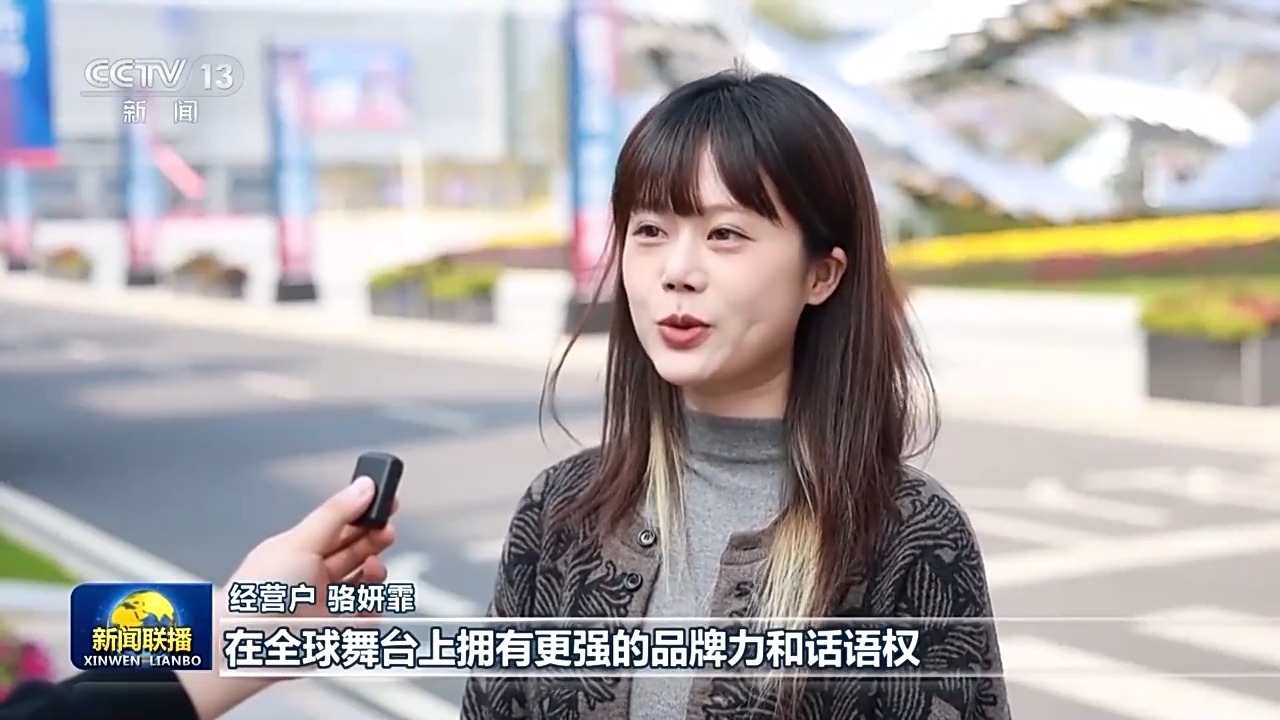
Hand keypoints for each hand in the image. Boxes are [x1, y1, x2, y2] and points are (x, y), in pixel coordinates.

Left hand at [179, 477, 398, 719]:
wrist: (248, 645)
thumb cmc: (259, 592)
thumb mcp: (300, 541)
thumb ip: (336, 514)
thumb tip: (365, 485)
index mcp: (299, 550)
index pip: (338, 526)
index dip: (362, 512)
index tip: (385, 499)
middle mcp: (313, 576)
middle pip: (356, 550)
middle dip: (374, 537)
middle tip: (386, 528)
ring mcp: (326, 604)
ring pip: (367, 581)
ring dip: (376, 569)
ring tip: (373, 566)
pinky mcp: (338, 632)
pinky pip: (369, 615)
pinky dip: (374, 605)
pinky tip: (367, 600)